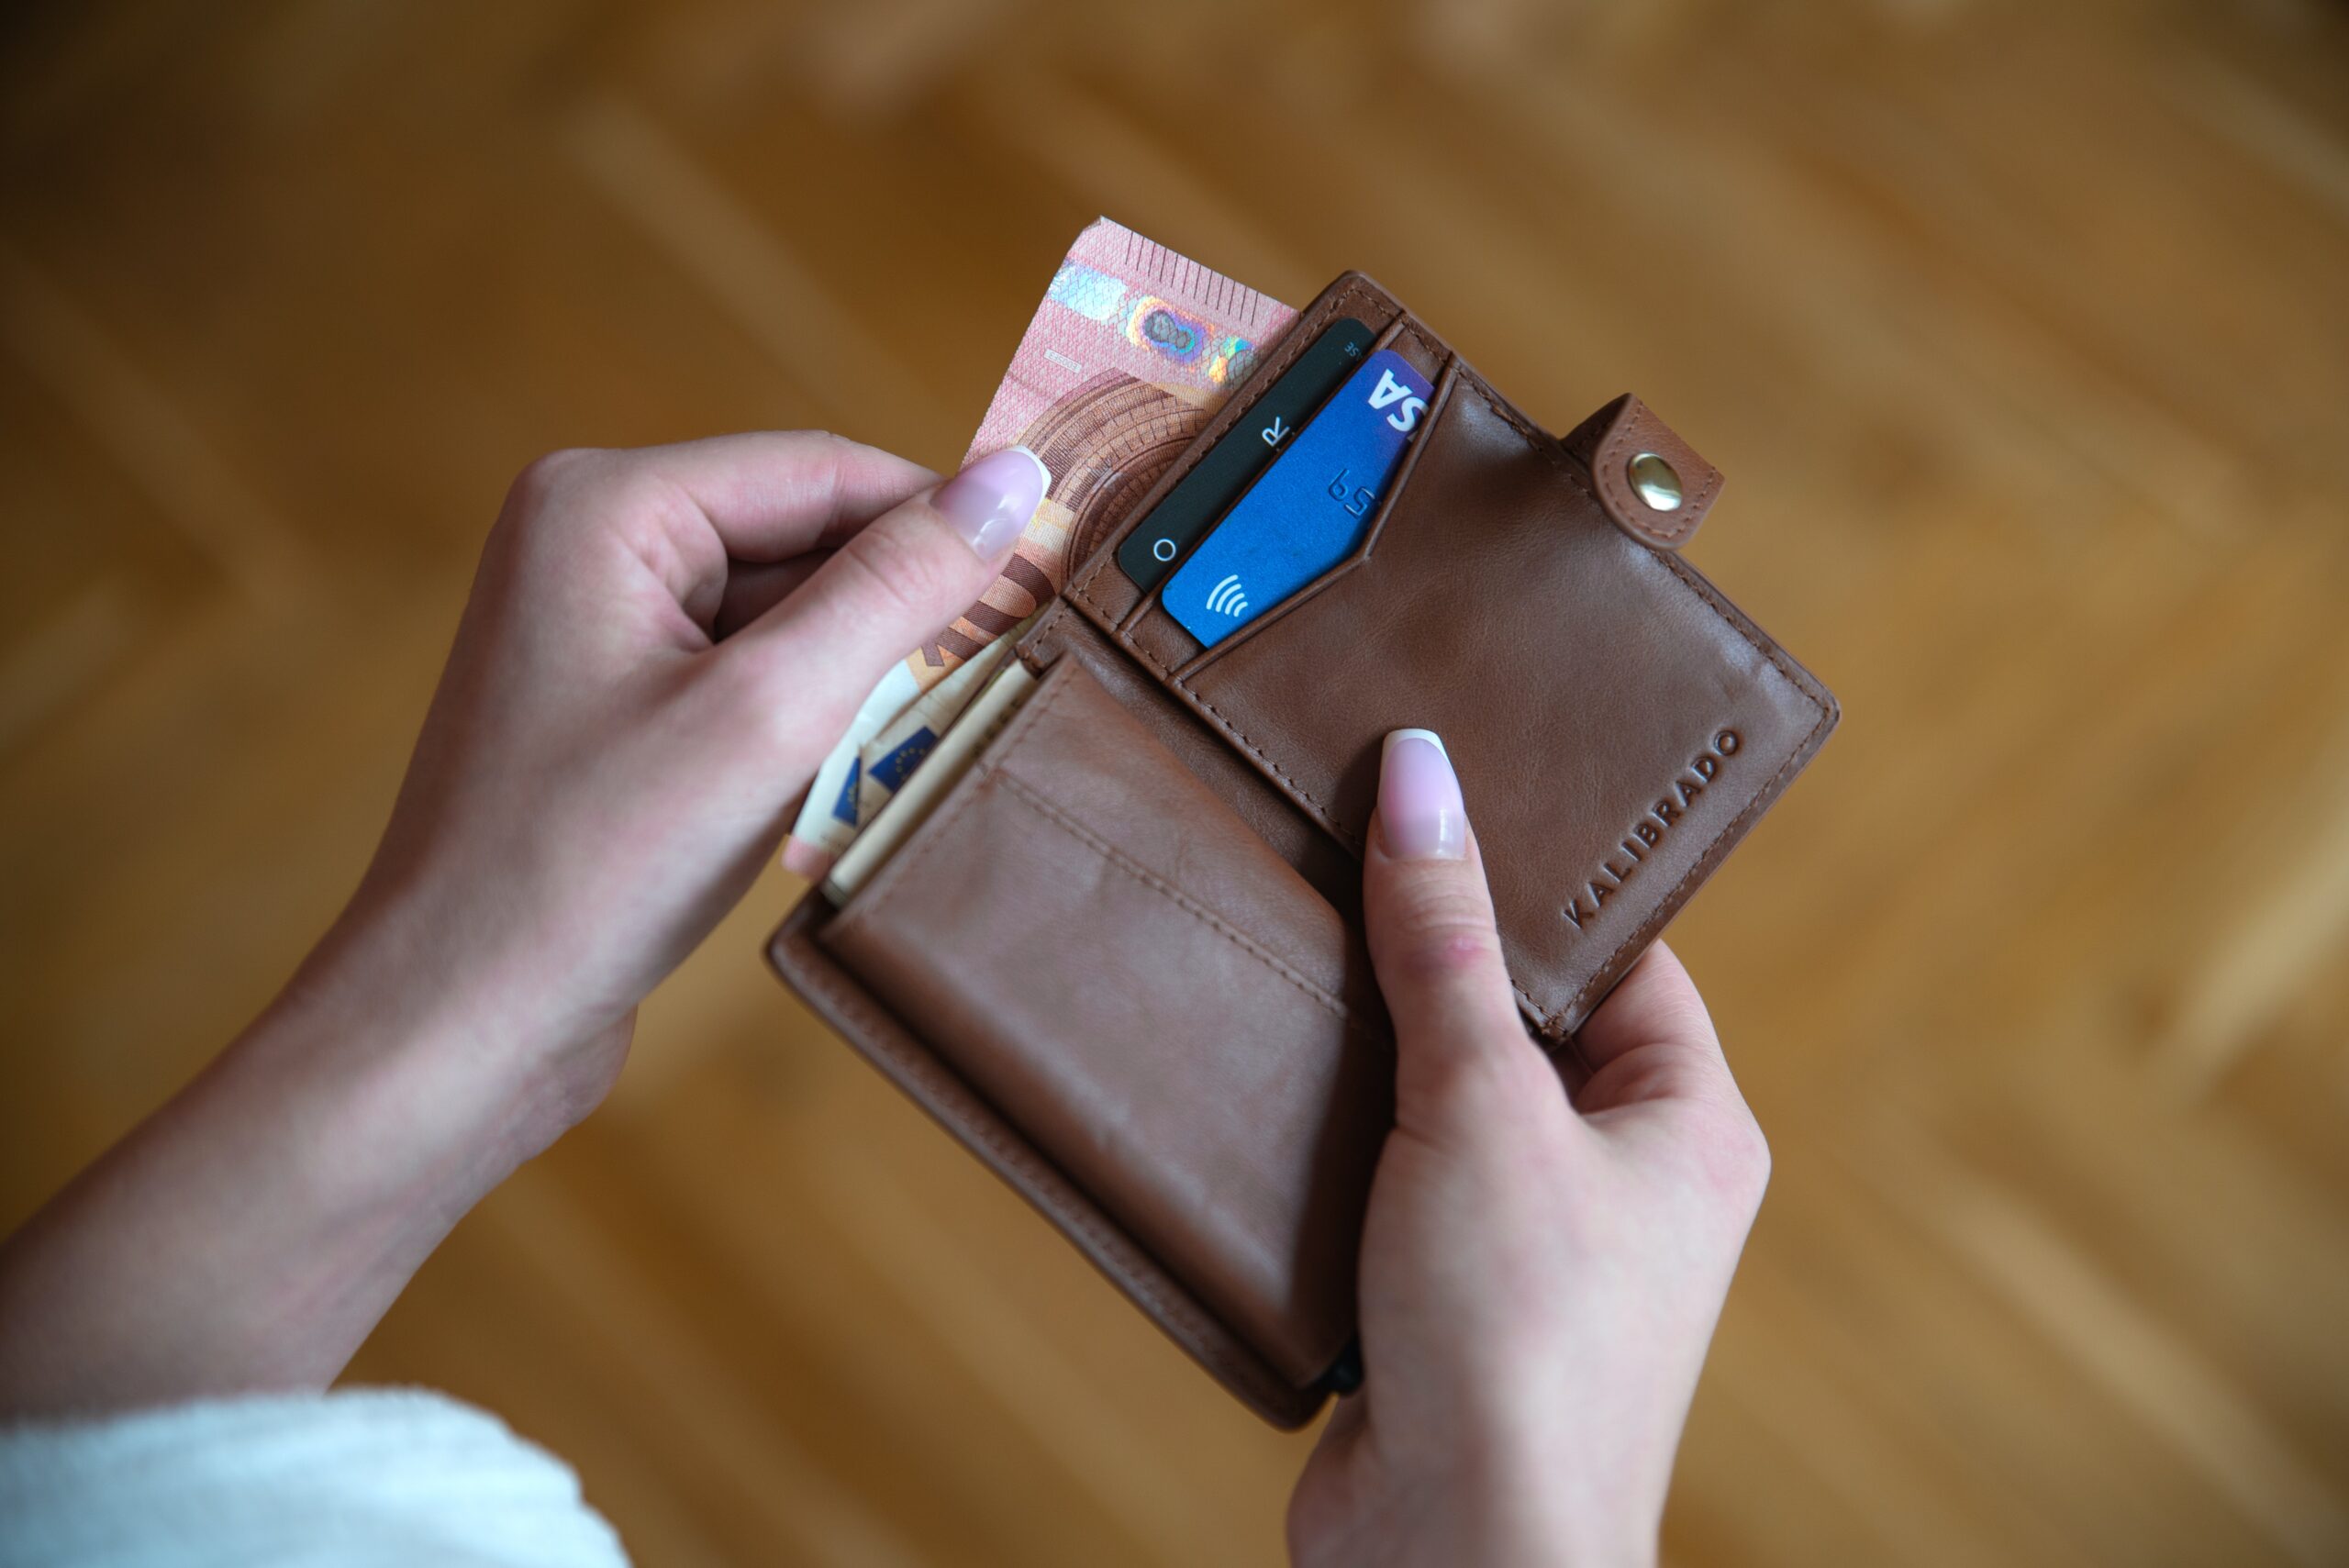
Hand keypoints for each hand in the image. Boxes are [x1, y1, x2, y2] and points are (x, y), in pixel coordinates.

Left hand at [331, 432, 1044, 1128]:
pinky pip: (748, 679)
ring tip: (915, 746)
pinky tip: (842, 788)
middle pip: (804, 538)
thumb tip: (1015, 483)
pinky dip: (811, 725)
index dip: (941, 520)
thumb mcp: (769, 714)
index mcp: (604, 504)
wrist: (455, 1024)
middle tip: (996, 677)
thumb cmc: (584, 867)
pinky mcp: (614, 711)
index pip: (822, 470)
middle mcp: (591, 543)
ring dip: (859, 679)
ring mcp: (597, 630)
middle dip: (897, 611)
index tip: (1050, 575)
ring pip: (785, 617)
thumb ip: (895, 589)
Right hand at [1288, 731, 1770, 1567]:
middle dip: (1424, 956)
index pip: (1616, 953)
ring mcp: (1531, 1246)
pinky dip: (1326, 1143)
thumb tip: (1422, 774)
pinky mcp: (1441, 1302)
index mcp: (1687, 1121)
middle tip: (1333, 856)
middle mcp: (1624, 1182)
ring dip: (1363, 1051)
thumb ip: (1443, 942)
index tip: (1436, 795)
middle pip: (1516, 1021)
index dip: (1528, 874)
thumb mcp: (1482, 1106)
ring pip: (1438, 1102)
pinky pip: (1383, 1183)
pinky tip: (1259, 1082)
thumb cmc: (1518, 1344)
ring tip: (1281, 949)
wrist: (1456, 1558)